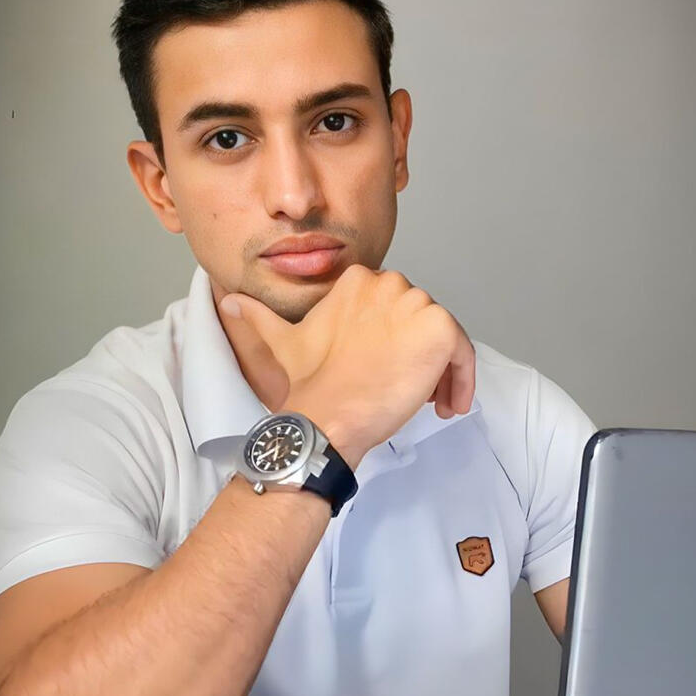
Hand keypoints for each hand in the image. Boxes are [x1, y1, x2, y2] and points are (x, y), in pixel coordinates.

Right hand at [218, 266, 474, 467]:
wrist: (327, 415)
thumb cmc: (312, 385)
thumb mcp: (284, 342)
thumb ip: (261, 317)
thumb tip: (230, 301)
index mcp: (359, 281)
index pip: (396, 310)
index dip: (395, 344)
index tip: (387, 373)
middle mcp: (391, 283)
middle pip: (422, 323)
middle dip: (419, 358)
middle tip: (408, 393)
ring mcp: (418, 304)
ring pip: (445, 340)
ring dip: (442, 373)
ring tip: (427, 404)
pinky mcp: (441, 329)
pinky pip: (465, 354)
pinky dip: (462, 381)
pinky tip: (446, 406)